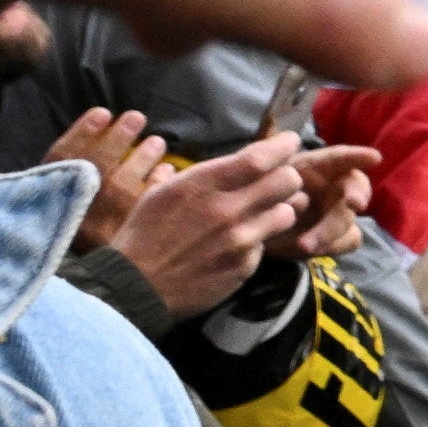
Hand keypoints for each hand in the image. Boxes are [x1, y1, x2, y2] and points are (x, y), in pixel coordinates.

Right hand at [108, 128, 308, 317]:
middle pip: (286, 182)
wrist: (137, 284)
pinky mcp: (245, 266)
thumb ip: (204, 175)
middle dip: (288, 177)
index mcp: (202, 185)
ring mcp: (239, 241)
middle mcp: (226, 210)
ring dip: (280, 209)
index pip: (259, 158)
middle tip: (280, 180)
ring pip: (286, 213)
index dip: (282, 146)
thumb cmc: (145, 233)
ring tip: (265, 212)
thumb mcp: (164, 192)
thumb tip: (237, 162)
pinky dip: (258, 240)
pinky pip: (266, 244)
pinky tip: (240, 243)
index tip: (290, 141)